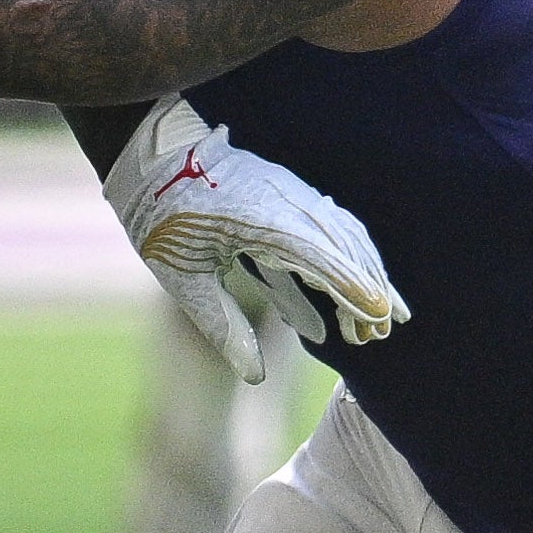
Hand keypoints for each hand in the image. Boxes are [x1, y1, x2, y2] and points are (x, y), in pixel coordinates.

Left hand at [101, 95, 402, 381]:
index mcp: (257, 223)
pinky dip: (345, 255)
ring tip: (377, 316)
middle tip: (382, 333)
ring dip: (363, 272)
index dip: (353, 290)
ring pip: (341, 232)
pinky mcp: (285, 190)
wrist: (150, 155)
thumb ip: (223, 326)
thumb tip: (256, 377)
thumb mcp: (182, 280)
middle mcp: (282, 202)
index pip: (320, 258)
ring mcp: (287, 191)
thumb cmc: (159, 219)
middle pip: (342, 246)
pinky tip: (349, 285)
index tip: (379, 320)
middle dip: (368, 289)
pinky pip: (327, 223)